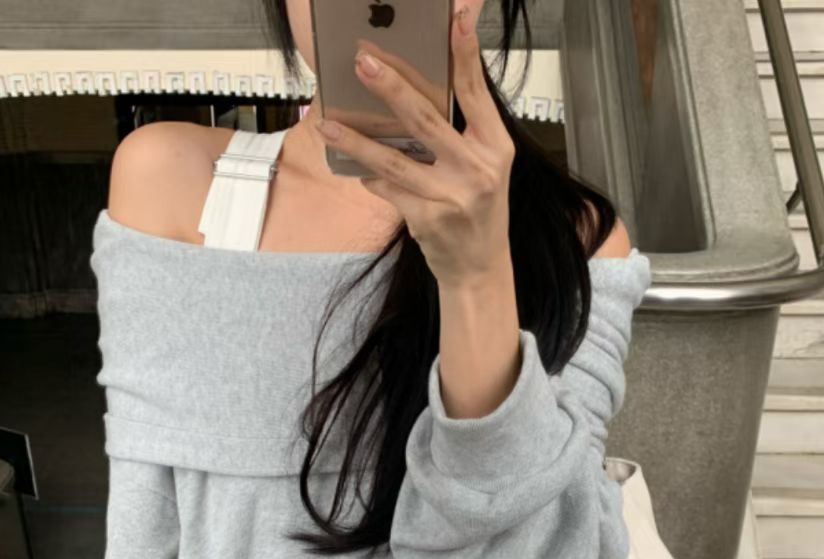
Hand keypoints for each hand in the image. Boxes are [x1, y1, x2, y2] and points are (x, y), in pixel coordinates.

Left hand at [314, 1, 515, 289]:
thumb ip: (461, 132)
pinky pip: (389, 190)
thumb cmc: (478, 211)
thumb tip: (415, 94)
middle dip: (392, 87)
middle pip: (427, 120)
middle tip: (364, 62)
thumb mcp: (484, 167)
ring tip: (329, 123)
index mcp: (495, 147)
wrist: (480, 268)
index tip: (456, 17)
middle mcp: (476, 170)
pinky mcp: (428, 220)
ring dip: (357, 141)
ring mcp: (452, 197)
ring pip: (395, 160)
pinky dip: (371, 179)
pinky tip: (358, 170)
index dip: (464, 53)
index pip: (475, 92)